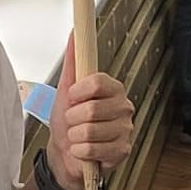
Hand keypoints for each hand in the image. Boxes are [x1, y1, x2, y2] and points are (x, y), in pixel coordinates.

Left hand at [47, 70, 133, 187]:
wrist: (65, 153)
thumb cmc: (68, 122)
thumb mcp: (66, 90)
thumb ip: (73, 63)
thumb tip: (73, 36)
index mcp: (113, 89)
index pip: (98, 82)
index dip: (79, 92)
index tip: (72, 96)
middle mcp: (123, 107)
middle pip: (92, 109)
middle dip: (73, 118)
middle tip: (74, 120)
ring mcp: (125, 130)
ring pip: (90, 131)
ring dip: (75, 136)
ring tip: (79, 135)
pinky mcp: (122, 151)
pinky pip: (92, 149)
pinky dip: (80, 151)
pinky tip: (83, 149)